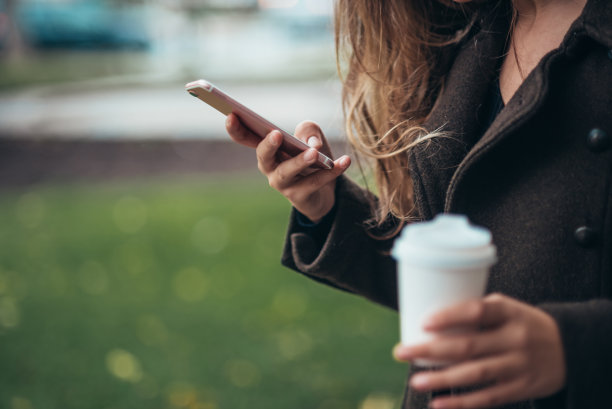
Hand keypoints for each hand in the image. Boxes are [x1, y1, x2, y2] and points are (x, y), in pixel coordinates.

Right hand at [226, 114, 350, 221]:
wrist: (325, 191)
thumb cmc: (311, 156)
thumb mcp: (312, 137)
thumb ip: (309, 130)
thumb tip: (311, 144)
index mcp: (267, 149)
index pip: (246, 138)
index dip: (236, 128)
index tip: (231, 114)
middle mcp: (270, 167)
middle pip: (264, 156)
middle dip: (268, 146)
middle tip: (276, 135)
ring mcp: (283, 184)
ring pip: (288, 173)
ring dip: (300, 162)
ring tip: (314, 153)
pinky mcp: (300, 196)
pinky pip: (315, 182)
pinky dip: (331, 171)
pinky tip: (345, 161)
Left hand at [393, 293, 565, 408]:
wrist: (570, 347)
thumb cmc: (522, 323)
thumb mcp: (506, 308)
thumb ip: (475, 313)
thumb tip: (426, 320)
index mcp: (509, 312)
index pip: (477, 311)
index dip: (449, 316)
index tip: (422, 323)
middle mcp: (515, 338)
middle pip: (468, 346)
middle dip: (430, 350)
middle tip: (402, 352)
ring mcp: (519, 365)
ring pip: (475, 374)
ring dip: (442, 379)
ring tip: (416, 381)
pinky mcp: (521, 388)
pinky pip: (488, 398)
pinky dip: (462, 403)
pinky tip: (438, 404)